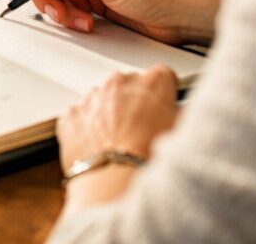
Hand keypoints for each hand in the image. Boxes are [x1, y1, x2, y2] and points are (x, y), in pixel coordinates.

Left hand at [57, 65, 179, 207]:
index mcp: (152, 82)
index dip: (164, 93)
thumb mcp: (183, 134)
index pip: (163, 76)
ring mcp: (92, 96)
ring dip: (109, 115)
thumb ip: (181, 115)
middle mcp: (120, 82)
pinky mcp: (72, 114)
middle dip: (134, 103)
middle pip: (129, 86)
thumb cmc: (152, 158)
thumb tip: (183, 113)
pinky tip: (99, 148)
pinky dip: (87, 129)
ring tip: (120, 144)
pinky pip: (80, 117)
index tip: (163, 106)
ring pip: (102, 100)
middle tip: (141, 131)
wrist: (116, 179)